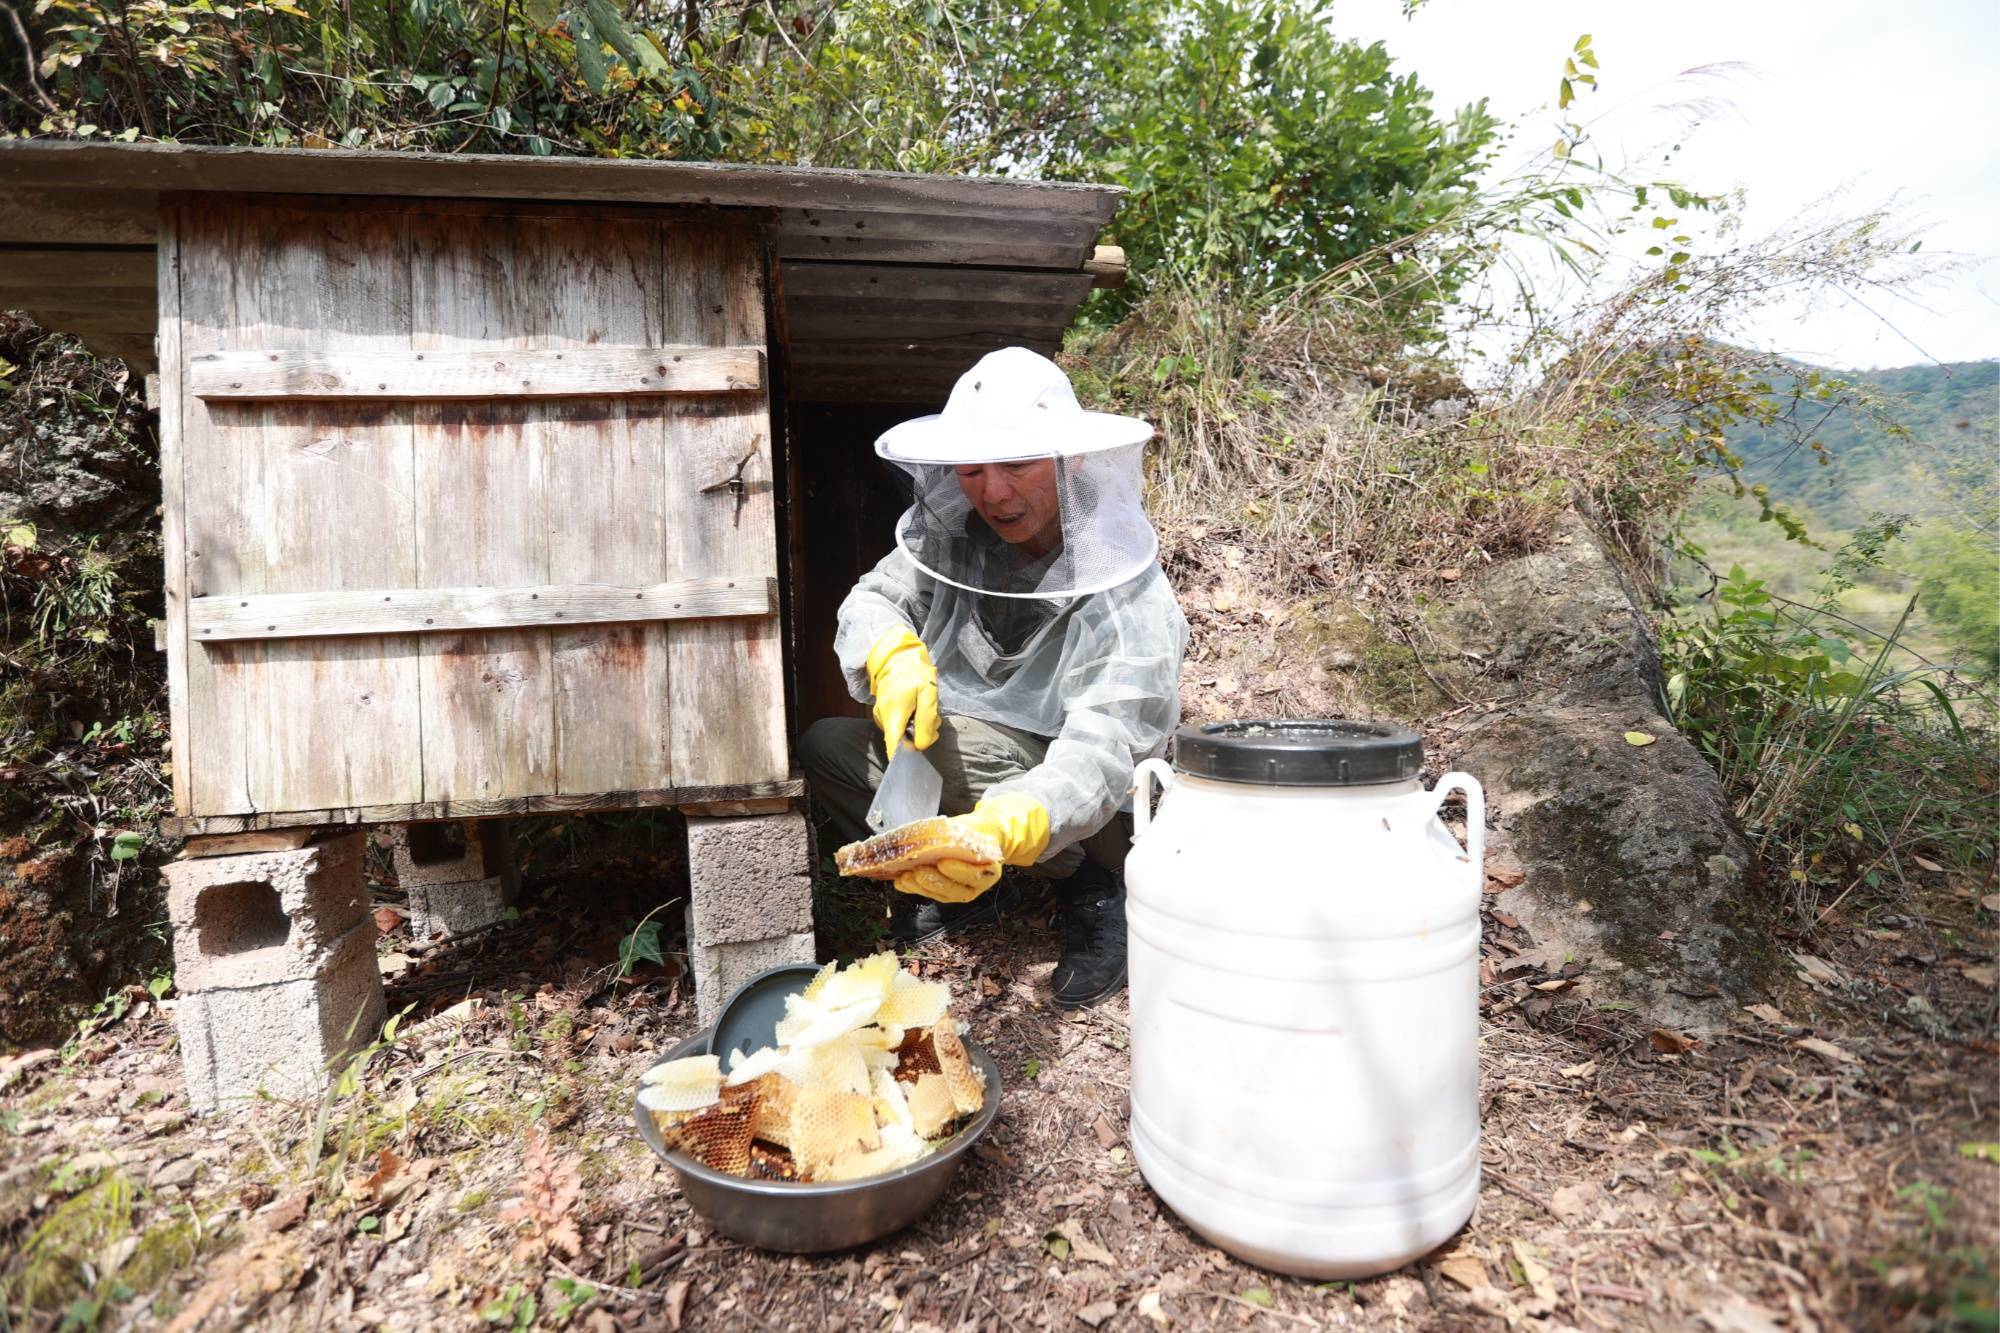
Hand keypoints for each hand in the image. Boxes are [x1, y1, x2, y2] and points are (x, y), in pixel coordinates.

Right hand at [865, 626, 938, 758]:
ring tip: (926, 708)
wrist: (897, 655)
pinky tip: (918, 707)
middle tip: (935, 719)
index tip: (921, 748)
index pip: (894, 748)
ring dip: (919, 726)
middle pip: (902, 741)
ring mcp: (881, 715)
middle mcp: (883, 718)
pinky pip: (900, 724)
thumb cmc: (914, 673)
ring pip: (903, 732)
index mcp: (893, 715)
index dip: (907, 755)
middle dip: (922, 735)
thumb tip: (922, 745)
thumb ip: (926, 721)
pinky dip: (912, 720)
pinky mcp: (884, 712)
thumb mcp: (928, 694)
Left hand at [886, 794, 1049, 904]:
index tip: (943, 862)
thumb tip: (930, 832)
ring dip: (921, 887)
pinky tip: (901, 882)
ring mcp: (961, 891)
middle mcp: (977, 886)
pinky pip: (931, 894)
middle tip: (918, 871)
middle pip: (956, 891)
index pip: (975, 875)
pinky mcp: (947, 893)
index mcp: (990, 870)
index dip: (958, 871)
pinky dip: (914, 889)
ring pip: (942, 895)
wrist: (979, 837)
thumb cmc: (974, 831)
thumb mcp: (969, 828)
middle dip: (935, 882)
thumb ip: (955, 833)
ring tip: (905, 877)